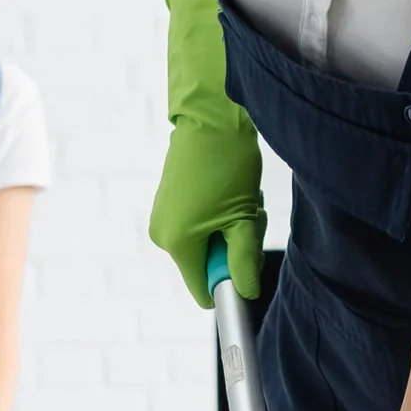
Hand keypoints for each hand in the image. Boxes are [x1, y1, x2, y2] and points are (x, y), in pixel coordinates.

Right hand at [151, 0, 263, 308]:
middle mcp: (162, 233)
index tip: (248, 262)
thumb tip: (247, 292)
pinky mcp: (169, 202)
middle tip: (246, 217)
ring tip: (237, 199)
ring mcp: (163, 216)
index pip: (204, 291)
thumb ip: (244, 262)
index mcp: (177, 242)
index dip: (229, 282)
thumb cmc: (228, 164)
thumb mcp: (244, 218)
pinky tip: (226, 191)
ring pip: (207, 244)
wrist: (211, 117)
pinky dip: (219, 216)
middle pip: (207, 266)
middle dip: (232, 250)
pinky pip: (200, 225)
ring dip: (229, 230)